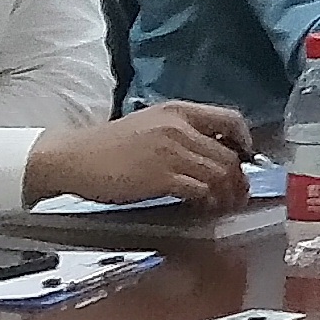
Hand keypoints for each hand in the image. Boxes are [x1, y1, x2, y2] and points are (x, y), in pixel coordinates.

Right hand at [23, 101, 250, 210]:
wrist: (73, 157)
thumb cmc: (109, 146)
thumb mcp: (151, 124)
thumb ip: (181, 131)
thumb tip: (213, 151)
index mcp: (178, 111)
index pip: (230, 120)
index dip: (245, 142)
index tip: (245, 160)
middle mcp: (179, 127)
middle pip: (229, 154)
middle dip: (239, 179)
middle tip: (238, 195)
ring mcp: (170, 152)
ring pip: (218, 173)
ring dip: (227, 193)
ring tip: (223, 205)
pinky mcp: (160, 177)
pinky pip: (199, 190)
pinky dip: (207, 201)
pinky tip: (203, 208)